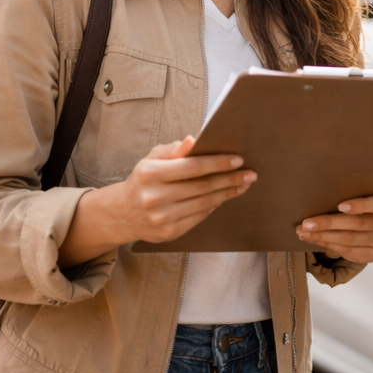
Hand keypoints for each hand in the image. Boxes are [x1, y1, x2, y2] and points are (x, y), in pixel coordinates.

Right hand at [61, 138, 254, 264]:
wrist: (122, 213)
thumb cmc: (143, 180)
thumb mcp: (151, 159)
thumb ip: (173, 150)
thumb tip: (193, 140)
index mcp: (150, 174)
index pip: (192, 167)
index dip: (217, 163)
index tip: (238, 160)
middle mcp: (155, 197)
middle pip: (202, 187)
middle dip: (230, 179)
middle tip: (250, 173)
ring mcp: (162, 217)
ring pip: (204, 203)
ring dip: (227, 193)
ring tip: (243, 184)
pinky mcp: (170, 232)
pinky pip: (200, 217)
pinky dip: (215, 206)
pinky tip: (225, 197)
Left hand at [298, 187, 372, 262]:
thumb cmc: (365, 198)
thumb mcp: (366, 190)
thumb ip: (353, 191)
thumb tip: (324, 195)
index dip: (360, 205)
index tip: (339, 206)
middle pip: (358, 224)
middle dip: (328, 224)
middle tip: (306, 224)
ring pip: (350, 240)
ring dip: (323, 237)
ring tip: (304, 233)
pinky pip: (351, 252)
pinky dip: (331, 247)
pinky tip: (318, 241)